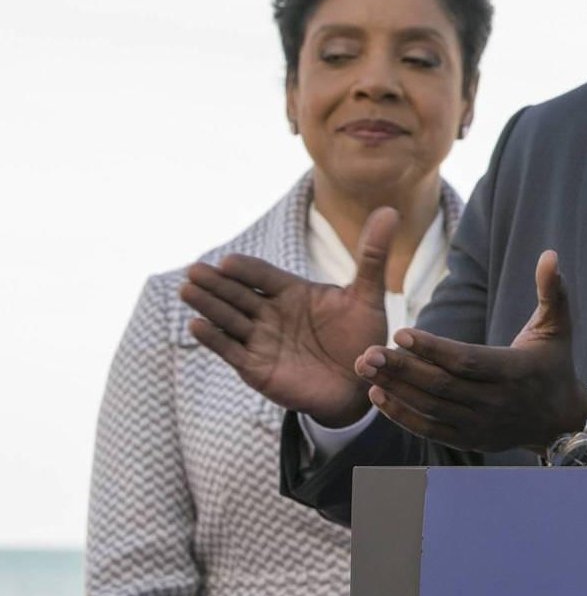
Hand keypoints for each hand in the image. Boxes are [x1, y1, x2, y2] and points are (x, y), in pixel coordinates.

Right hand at [181, 208, 395, 425]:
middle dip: (216, 283)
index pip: (263, 275)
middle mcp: (271, 313)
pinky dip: (215, 339)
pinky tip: (197, 326)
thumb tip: (389, 211)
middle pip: (238, 294)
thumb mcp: (367, 296)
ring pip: (229, 318)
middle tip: (195, 270)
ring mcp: (261, 340)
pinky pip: (232, 350)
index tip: (229, 261)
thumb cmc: (361, 337)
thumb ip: (372, 256)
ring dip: (208, 305)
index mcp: (292, 292)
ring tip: (188, 290)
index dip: (246, 270)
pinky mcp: (257, 367)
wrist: (361, 383)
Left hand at [355, 250, 586, 453]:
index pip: (467, 361)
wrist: (562, 419)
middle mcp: (497, 402)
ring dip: (395, 389)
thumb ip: (552, 290)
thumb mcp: (559, 326)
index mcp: (515, 371)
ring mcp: (482, 425)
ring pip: (430, 408)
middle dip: (402, 369)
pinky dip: (401, 415)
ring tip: (365, 368)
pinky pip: (429, 430)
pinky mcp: (470, 439)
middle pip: (441, 386)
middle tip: (369, 352)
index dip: (433, 349)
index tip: (401, 333)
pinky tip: (378, 395)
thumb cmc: (555, 363)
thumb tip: (549, 254)